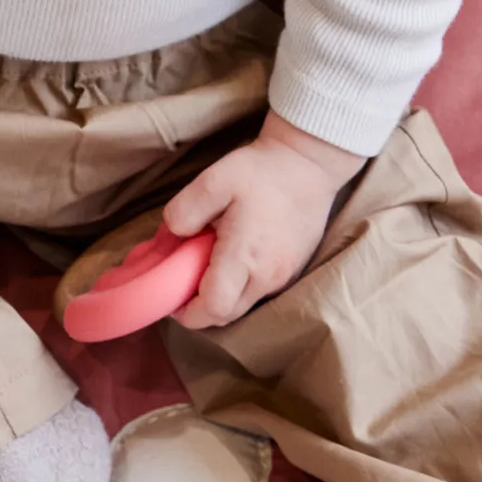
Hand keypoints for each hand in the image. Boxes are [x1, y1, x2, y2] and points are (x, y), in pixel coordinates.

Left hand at [164, 115, 363, 328]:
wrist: (309, 165)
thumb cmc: (262, 171)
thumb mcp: (213, 180)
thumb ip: (184, 211)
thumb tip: (172, 237)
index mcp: (245, 256)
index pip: (213, 308)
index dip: (187, 311)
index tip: (172, 294)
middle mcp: (267, 276)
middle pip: (226, 316)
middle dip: (199, 308)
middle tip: (183, 281)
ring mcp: (283, 277)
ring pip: (242, 306)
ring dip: (220, 297)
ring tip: (207, 265)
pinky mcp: (291, 271)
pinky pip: (258, 293)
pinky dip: (238, 287)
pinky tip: (232, 259)